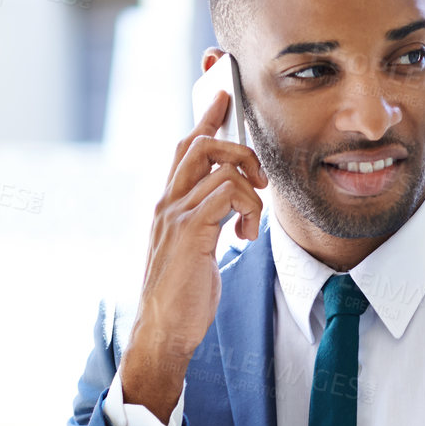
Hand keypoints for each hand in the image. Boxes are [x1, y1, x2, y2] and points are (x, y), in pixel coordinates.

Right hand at [122, 91, 267, 419]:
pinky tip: (244, 236)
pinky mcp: (190, 231)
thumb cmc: (183, 296)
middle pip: (200, 143)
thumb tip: (230, 211)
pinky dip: (247, 210)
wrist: (164, 330)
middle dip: (237, 146)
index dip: (205, 118)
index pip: (184, 147)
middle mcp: (167, 202)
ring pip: (220, 166)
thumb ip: (207, 223)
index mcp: (168, 204)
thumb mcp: (196, 250)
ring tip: (251, 222)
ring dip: (250, 189)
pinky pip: (228, 195)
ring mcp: (175, 215)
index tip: (223, 95)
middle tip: (260, 177)